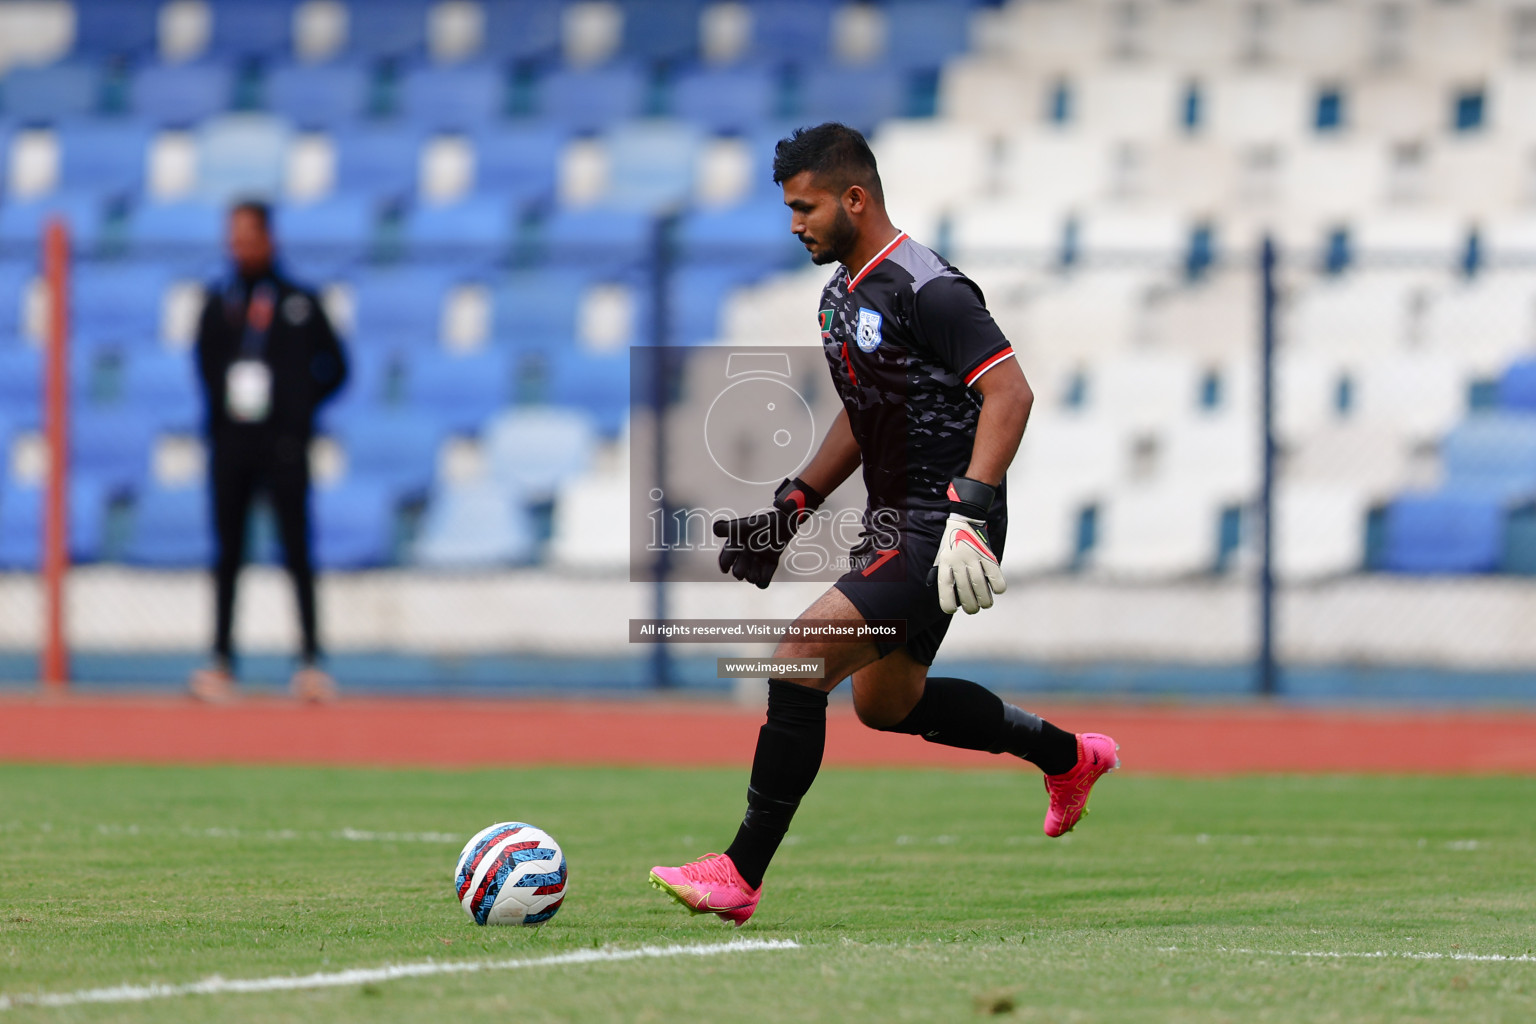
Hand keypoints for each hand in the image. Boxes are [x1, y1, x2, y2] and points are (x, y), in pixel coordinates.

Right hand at [713, 477, 823, 588]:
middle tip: (741, 574)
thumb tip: (714, 529)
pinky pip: (766, 574)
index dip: (725, 563)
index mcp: (738, 542)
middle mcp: (747, 551)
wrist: (786, 517)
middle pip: (739, 567)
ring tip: (754, 578)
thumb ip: (731, 528)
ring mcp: (759, 557)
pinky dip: (764, 580)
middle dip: (740, 571)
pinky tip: (763, 583)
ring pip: (752, 573)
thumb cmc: (764, 519)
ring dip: (752, 576)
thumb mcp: (747, 524)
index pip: (727, 556)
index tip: (725, 569)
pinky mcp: (771, 560)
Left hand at [928, 477, 1005, 614]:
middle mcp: (958, 560)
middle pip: (965, 591)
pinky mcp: (988, 554)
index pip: (945, 587)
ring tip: (985, 604)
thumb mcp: (940, 556)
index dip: (947, 603)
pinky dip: (998, 586)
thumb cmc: (951, 543)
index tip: (952, 610)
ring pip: (980, 586)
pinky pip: (995, 575)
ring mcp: (974, 557)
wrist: (965, 520)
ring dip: (985, 601)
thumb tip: (932, 588)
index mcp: (945, 562)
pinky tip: (997, 590)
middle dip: (970, 606)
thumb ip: (937, 572)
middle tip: (973, 610)